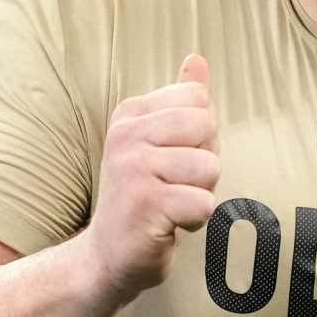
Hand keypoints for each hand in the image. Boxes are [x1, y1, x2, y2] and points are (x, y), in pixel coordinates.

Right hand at [80, 54, 219, 297]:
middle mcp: (127, 134)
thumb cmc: (142, 197)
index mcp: (131, 113)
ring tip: (170, 204)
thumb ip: (179, 102)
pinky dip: (195, 219)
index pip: (199, 99)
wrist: (107, 256)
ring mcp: (133, 167)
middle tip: (174, 184)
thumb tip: (197, 59)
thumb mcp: (156, 143)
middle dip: (205, 162)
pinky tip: (168, 223)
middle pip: (208, 127)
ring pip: (210, 167)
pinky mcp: (146, 203)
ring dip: (200, 193)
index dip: (201, 135)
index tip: (173, 159)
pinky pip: (204, 202)